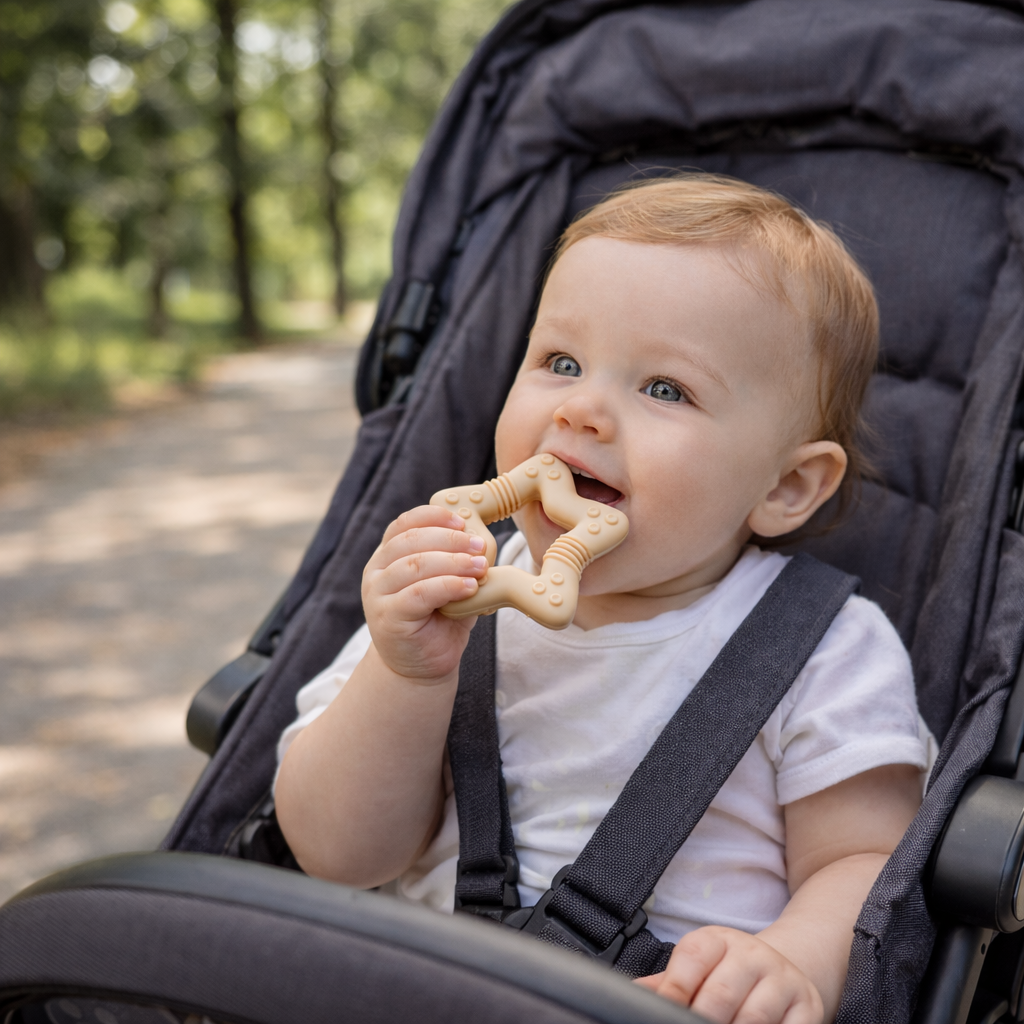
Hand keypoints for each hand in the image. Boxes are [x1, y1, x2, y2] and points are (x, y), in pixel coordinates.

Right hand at [362, 504, 488, 680]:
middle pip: (411, 541)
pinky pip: (419, 593)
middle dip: (450, 540)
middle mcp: (376, 570)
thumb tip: (483, 541)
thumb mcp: (448, 584)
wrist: (420, 666)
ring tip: (481, 567)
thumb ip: (457, 561)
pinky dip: (448, 586)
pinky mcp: (386, 616)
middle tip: (480, 546)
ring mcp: (377, 594)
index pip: (404, 524)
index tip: (462, 521)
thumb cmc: (438, 621)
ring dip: (453, 562)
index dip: (433, 517)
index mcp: (387, 555)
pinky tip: (469, 587)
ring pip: (415, 565)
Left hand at [636, 926, 823, 1023]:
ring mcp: (783, 980)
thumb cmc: (729, 974)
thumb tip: (629, 995)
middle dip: (701, 1020)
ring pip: (753, 1019)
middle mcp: (752, 954)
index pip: (691, 958)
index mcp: (718, 940)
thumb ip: (666, 983)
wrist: (786, 968)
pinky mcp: (808, 1007)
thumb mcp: (698, 967)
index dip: (674, 991)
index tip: (664, 1014)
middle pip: (720, 994)